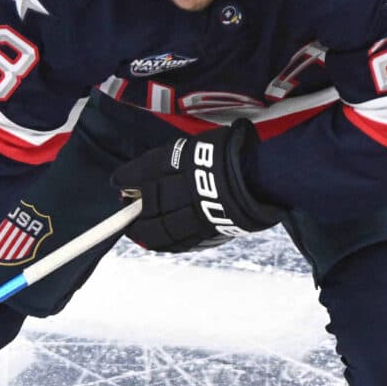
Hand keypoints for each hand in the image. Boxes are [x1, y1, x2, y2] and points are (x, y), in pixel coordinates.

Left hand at [116, 124, 282, 252]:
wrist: (267, 175)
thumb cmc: (234, 152)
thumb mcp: (203, 142)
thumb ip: (177, 157)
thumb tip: (149, 173)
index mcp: (186, 160)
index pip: (146, 171)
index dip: (128, 178)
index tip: (118, 183)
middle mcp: (189, 186)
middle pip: (151, 202)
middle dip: (133, 208)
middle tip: (124, 209)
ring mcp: (199, 211)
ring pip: (162, 227)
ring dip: (144, 231)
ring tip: (134, 231)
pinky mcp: (209, 230)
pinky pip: (181, 241)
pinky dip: (164, 243)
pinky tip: (155, 242)